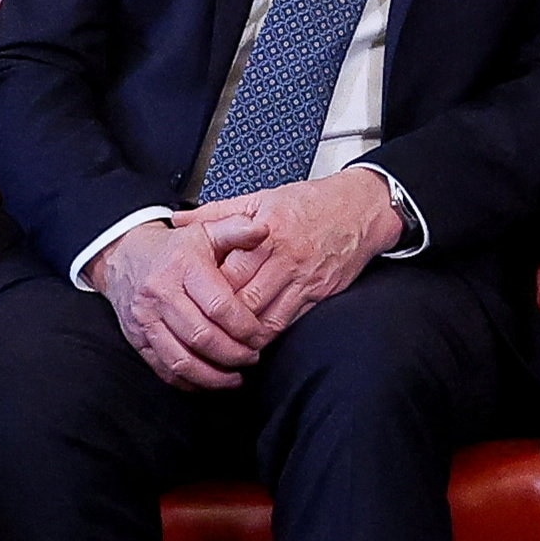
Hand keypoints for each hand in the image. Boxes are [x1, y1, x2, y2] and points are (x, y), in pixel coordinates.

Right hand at [93, 217, 281, 390]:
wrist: (123, 256)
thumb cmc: (173, 248)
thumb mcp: (204, 230)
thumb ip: (236, 230)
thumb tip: (264, 230)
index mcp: (183, 267)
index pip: (219, 306)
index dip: (244, 327)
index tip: (259, 336)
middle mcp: (161, 294)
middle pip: (202, 337)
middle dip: (233, 354)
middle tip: (252, 357)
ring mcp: (145, 319)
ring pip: (181, 360)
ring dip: (213, 375)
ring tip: (235, 377)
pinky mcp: (137, 338)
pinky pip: (163, 368)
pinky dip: (188, 381)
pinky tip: (208, 381)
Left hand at [180, 169, 404, 341]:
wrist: (360, 209)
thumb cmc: (310, 203)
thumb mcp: (261, 198)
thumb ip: (218, 212)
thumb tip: (180, 219)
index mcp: (266, 233)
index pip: (228, 271)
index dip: (206, 291)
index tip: (190, 299)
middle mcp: (284, 258)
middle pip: (244, 300)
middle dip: (221, 320)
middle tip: (200, 330)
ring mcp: (303, 279)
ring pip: (267, 319)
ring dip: (244, 335)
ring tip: (224, 342)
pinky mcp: (319, 294)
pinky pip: (289, 322)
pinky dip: (269, 334)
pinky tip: (253, 339)